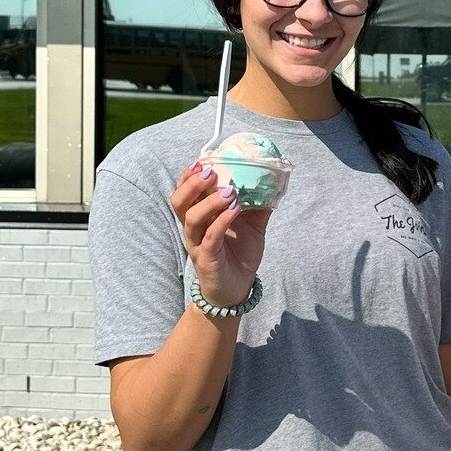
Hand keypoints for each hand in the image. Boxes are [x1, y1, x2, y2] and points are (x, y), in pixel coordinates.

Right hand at [171, 163, 270, 310]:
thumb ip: (258, 204)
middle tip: (211, 172)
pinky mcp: (206, 259)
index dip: (189, 176)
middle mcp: (193, 228)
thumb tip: (272, 182)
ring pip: (191, 218)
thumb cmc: (240, 255)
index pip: (185, 192)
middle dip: (192, 184)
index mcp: (199, 217)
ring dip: (209, 202)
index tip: (203, 161)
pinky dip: (222, 221)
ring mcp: (197, 244)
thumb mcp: (253, 225)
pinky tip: (236, 209)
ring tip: (229, 191)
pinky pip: (210, 237)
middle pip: (179, 202)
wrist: (237, 290)